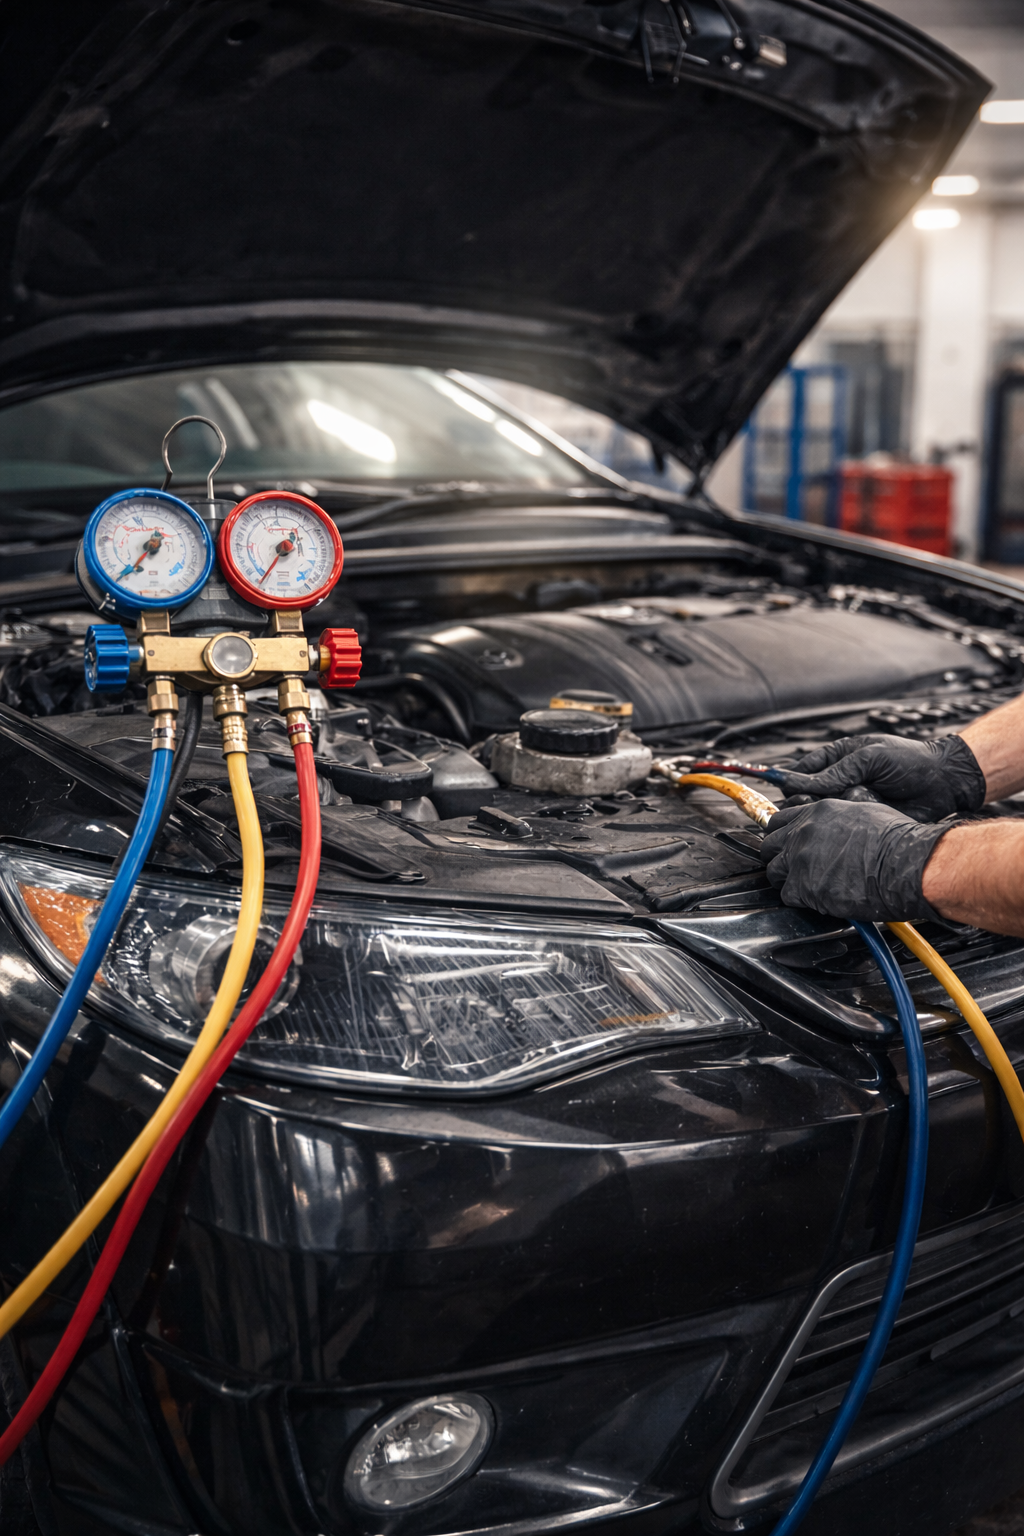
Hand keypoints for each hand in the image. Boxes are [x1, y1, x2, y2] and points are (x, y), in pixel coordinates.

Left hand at [759, 799, 951, 920]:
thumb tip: (836, 831)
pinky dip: (800, 900)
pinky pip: (787, 895)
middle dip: (778, 858)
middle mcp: (803, 832)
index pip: (780, 822)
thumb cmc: (897, 841)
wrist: (906, 863)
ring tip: (807, 887)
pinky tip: (817, 899)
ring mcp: (800, 859)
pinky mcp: (804, 886)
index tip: (786, 846)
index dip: (782, 837)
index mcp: (818, 813)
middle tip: (793, 870)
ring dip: (787, 881)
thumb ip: (839, 821)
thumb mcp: (864, 814)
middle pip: (769, 846)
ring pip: (774, 872)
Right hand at [775, 734, 984, 822]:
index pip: (799, 772)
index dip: (789, 782)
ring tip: (860, 797)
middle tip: (828, 797)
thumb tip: (800, 783)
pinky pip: (846, 825)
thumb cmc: (909, 761)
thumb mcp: (869, 757)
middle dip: (812, 800)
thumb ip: (835, 772)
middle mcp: (838, 782)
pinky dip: (855, 818)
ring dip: (838, 807)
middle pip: (804, 797)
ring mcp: (849, 803)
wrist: (943, 783)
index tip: (786, 790)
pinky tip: (872, 809)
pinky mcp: (862, 821)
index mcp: (835, 759)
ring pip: (824, 813)